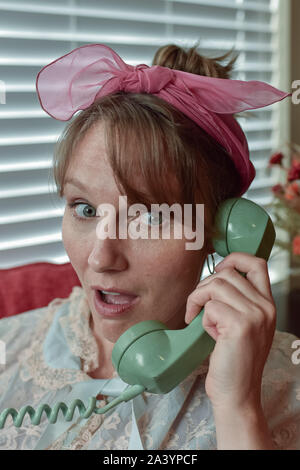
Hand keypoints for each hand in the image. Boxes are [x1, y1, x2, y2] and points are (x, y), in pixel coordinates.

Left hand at [185, 252, 275, 411]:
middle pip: (227, 273)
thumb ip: (237, 301)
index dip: (234, 259)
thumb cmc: (233, 360)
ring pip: (216, 285)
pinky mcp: (239, 326)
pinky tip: (209, 335)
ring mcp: (254, 315)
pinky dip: (202, 318)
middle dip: (204, 287)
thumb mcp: (244, 325)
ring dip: (200, 301)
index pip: (257, 264)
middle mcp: (265, 307)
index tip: (217, 270)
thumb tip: (215, 277)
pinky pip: (210, 306)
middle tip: (197, 308)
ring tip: (202, 322)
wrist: (237, 393)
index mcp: (267, 304)